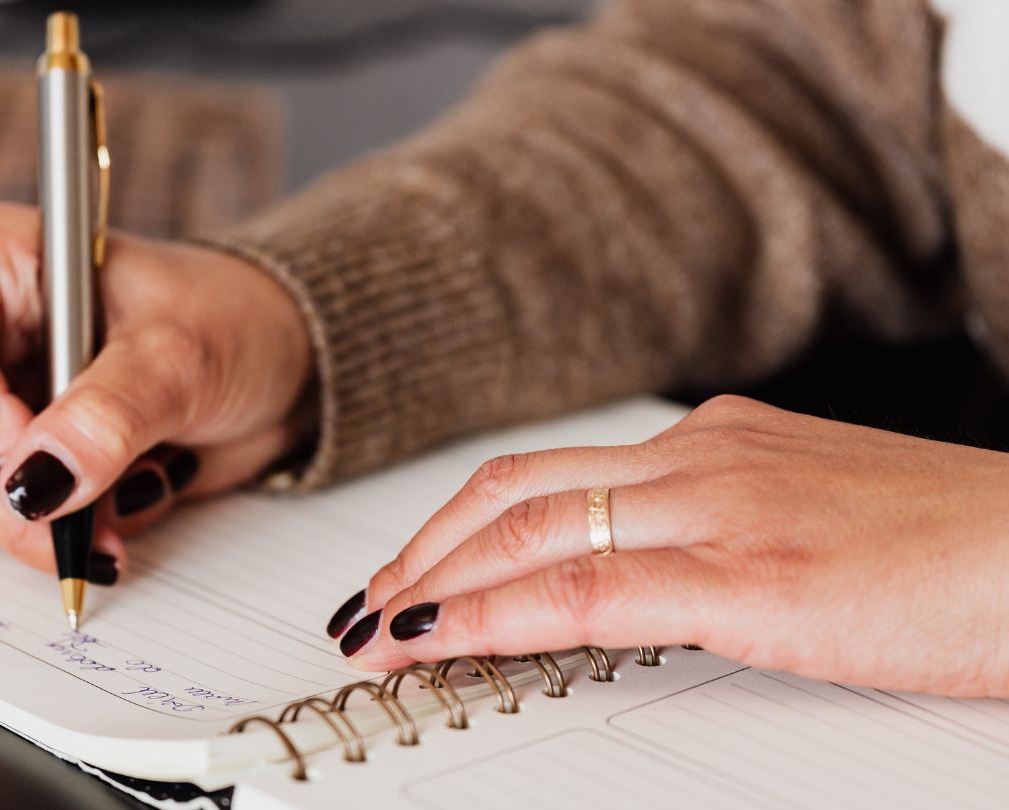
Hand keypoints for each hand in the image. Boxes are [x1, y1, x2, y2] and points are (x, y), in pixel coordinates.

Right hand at [0, 202, 312, 575]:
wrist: (283, 364)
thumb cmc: (233, 320)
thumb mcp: (179, 356)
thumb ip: (108, 415)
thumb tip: (39, 481)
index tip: (42, 464)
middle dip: (14, 495)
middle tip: (85, 521)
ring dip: (43, 524)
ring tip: (128, 502)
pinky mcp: (25, 457)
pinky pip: (8, 520)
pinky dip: (66, 534)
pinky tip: (125, 504)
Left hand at [328, 395, 1008, 696]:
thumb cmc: (955, 548)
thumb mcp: (811, 524)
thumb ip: (723, 535)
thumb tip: (650, 577)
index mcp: (716, 446)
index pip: (549, 477)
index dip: (460, 525)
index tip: (413, 571)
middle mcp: (702, 460)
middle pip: (513, 491)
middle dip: (423, 549)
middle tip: (367, 602)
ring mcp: (718, 509)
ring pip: (527, 531)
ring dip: (434, 581)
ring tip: (378, 628)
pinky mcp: (748, 575)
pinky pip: (584, 589)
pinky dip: (492, 612)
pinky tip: (440, 638)